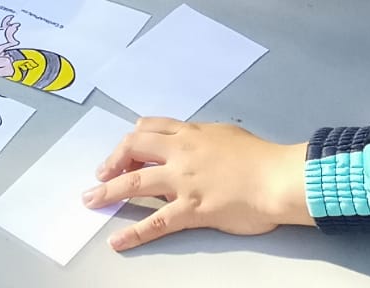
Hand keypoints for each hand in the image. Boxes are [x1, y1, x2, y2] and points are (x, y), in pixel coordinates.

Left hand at [83, 118, 313, 251]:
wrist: (278, 178)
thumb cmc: (262, 158)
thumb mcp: (228, 136)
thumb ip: (205, 139)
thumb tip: (195, 144)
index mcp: (192, 134)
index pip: (151, 128)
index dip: (132, 139)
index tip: (124, 150)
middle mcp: (182, 153)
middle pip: (135, 148)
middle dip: (112, 160)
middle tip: (100, 174)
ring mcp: (184, 181)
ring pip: (136, 182)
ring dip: (108, 191)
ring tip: (90, 200)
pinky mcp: (191, 209)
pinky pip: (156, 222)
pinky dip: (134, 233)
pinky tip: (118, 241)